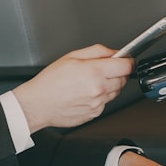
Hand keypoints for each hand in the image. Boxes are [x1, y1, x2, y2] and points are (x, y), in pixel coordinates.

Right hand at [12, 44, 131, 130]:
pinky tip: (85, 93)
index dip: (127, 61)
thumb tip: (114, 52)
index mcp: (94, 72)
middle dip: (117, 73)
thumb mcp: (72, 56)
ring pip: (116, 92)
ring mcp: (98, 104)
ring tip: (90, 82)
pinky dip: (100, 98)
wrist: (38, 104)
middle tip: (103, 70)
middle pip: (123, 79)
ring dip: (109, 86)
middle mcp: (99, 89)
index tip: (125, 60)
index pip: (126, 66)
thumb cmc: (50, 82)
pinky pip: (105, 103)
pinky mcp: (94, 114)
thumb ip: (97, 51)